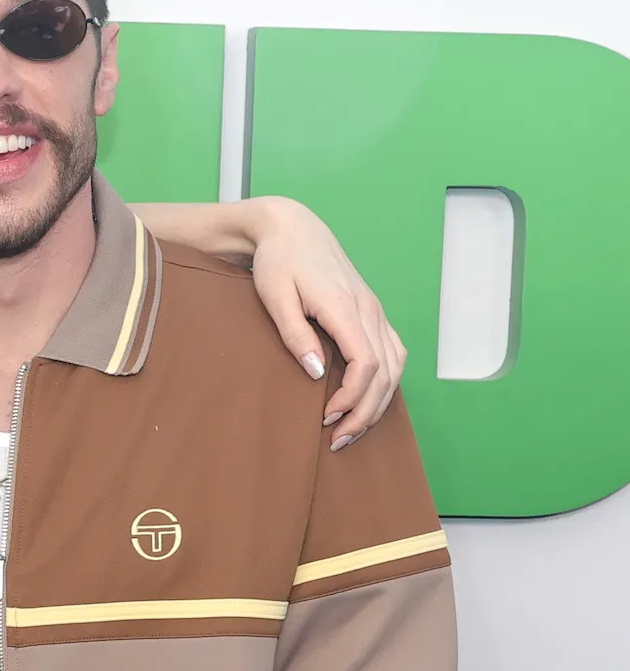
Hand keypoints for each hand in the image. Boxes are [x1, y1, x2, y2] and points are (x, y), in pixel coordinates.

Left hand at [248, 198, 406, 449]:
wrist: (292, 229)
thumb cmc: (278, 262)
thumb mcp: (275, 296)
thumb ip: (295, 334)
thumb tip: (315, 373)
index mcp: (347, 307)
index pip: (367, 363)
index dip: (352, 397)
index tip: (326, 418)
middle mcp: (369, 310)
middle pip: (386, 372)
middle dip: (365, 412)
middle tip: (336, 440)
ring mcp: (375, 311)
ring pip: (395, 365)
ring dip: (378, 402)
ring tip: (351, 429)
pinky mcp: (372, 312)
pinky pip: (393, 353)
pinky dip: (385, 383)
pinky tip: (366, 401)